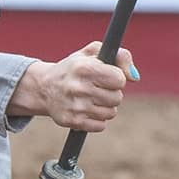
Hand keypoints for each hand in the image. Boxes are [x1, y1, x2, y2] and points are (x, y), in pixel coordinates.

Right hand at [11, 42, 133, 131]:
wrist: (44, 87)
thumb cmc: (75, 68)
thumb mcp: (94, 53)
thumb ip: (121, 56)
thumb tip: (134, 77)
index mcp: (84, 68)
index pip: (119, 80)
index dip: (116, 78)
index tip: (105, 76)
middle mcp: (78, 88)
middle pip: (117, 98)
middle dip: (111, 93)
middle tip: (97, 88)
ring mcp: (75, 106)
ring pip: (111, 113)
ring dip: (105, 107)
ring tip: (91, 98)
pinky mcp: (73, 121)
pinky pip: (101, 125)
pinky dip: (97, 119)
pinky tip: (85, 109)